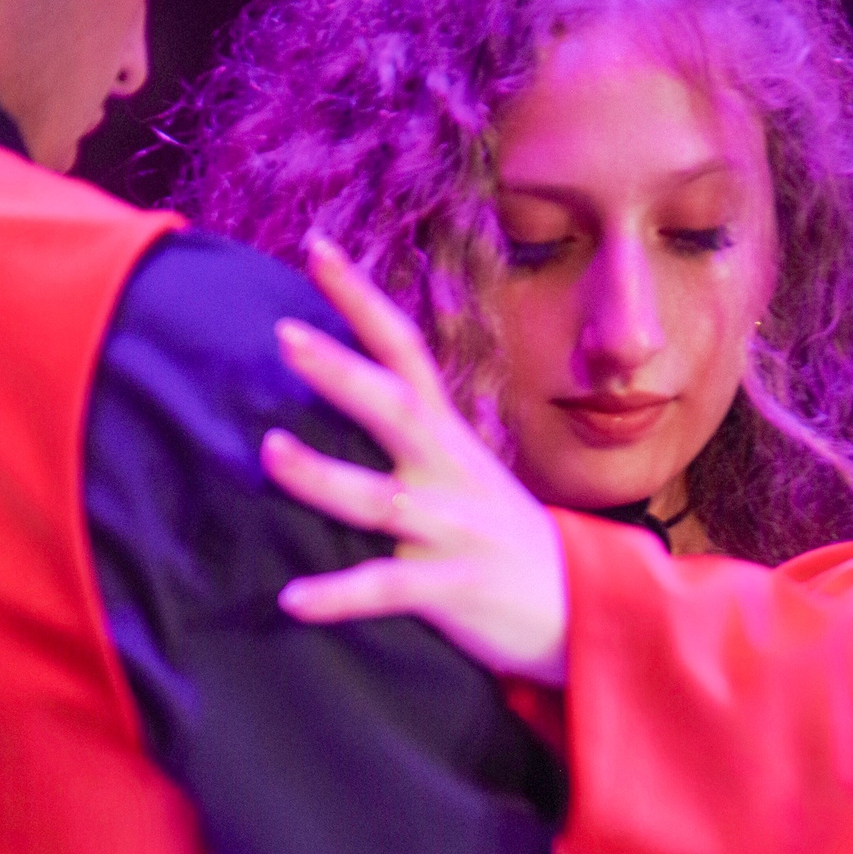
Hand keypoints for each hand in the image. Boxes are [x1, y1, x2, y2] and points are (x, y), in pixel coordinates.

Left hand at [262, 234, 570, 684]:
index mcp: (448, 438)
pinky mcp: (456, 587)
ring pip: (382, 499)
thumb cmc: (500, 536)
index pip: (404, 349)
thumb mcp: (461, 472)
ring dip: (323, 476)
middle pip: (396, 408)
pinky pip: (390, 588)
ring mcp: (453, 529)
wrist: (582, 606)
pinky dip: (340, 596)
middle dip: (342, 372)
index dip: (361, 299)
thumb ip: (410, 437)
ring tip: (270, 452)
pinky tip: (291, 600)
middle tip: (286, 336)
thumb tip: (341, 396)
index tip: (316, 247)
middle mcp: (449, 472)